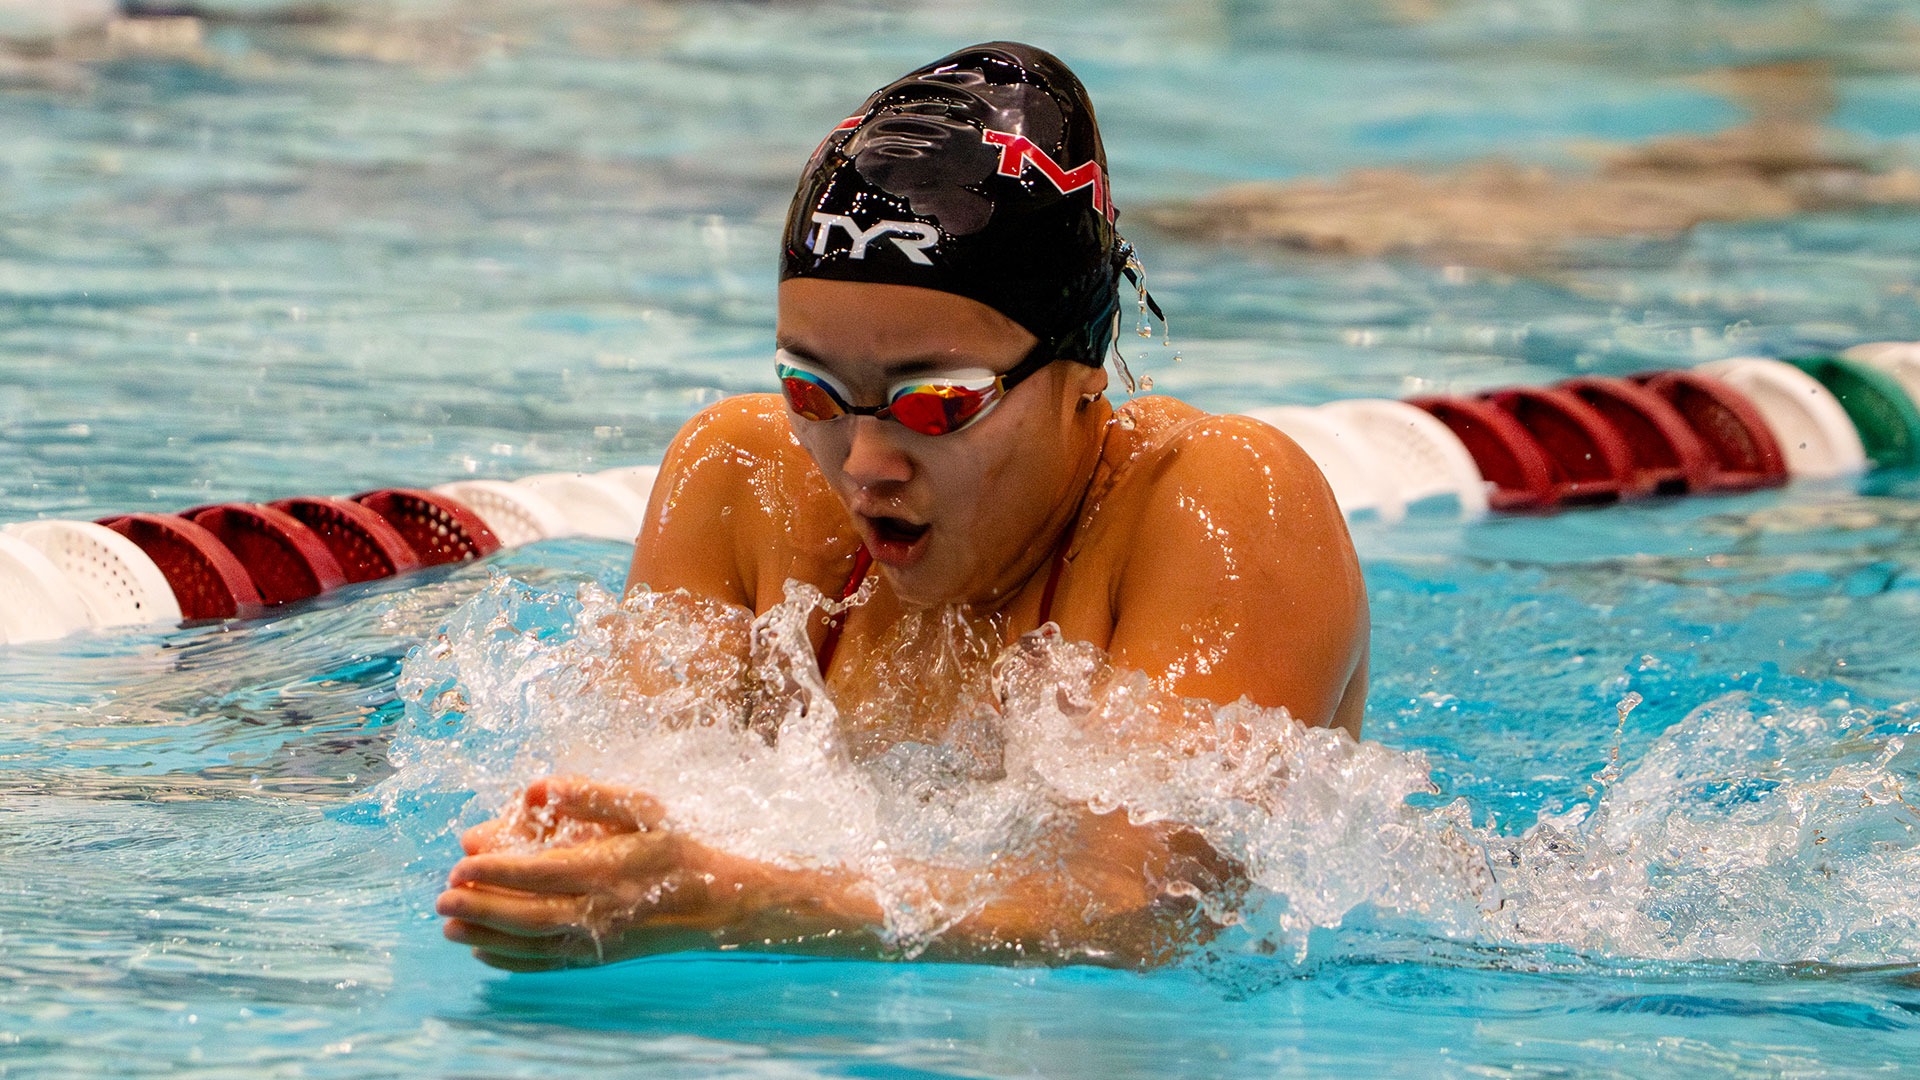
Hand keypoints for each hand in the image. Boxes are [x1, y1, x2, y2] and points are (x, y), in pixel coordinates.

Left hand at [435, 776, 758, 970]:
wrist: (714, 901)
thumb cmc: (675, 847)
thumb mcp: (644, 809)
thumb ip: (594, 795)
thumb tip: (543, 787)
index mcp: (609, 867)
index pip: (541, 871)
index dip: (498, 868)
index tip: (462, 862)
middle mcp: (601, 908)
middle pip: (529, 913)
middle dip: (480, 907)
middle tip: (440, 899)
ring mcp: (598, 939)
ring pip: (533, 942)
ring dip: (486, 936)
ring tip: (448, 927)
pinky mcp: (598, 958)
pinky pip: (548, 963)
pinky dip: (512, 961)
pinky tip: (483, 951)